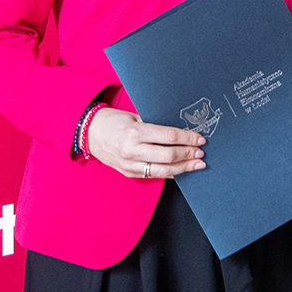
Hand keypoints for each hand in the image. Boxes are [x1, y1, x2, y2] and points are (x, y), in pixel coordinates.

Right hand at [86, 106, 205, 179]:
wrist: (90, 134)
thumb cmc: (113, 121)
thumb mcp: (134, 116)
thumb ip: (154, 124)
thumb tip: (180, 131)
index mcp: (135, 132)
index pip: (169, 136)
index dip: (188, 138)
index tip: (200, 138)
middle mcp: (132, 150)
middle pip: (169, 155)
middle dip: (188, 154)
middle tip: (201, 152)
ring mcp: (130, 165)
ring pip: (163, 171)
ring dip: (183, 168)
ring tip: (197, 165)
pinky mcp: (129, 173)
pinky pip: (153, 175)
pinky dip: (170, 174)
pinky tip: (181, 171)